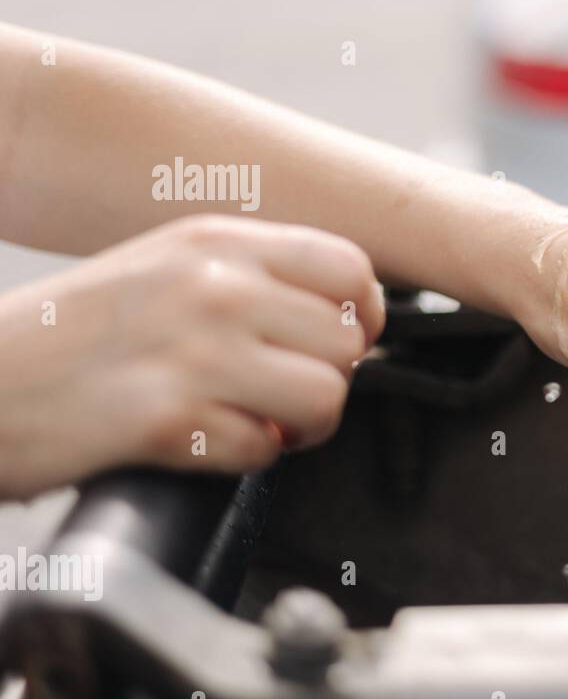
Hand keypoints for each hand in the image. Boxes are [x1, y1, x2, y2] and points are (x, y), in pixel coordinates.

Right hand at [0, 216, 383, 498]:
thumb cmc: (73, 334)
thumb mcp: (165, 266)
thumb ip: (252, 276)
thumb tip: (342, 312)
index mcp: (217, 241)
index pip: (352, 268)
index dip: (362, 317)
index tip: (336, 344)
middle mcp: (213, 285)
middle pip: (349, 342)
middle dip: (329, 382)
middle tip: (285, 396)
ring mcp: (192, 349)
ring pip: (325, 396)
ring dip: (298, 427)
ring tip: (255, 422)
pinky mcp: (167, 417)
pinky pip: (262, 449)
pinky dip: (241, 458)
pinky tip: (202, 440)